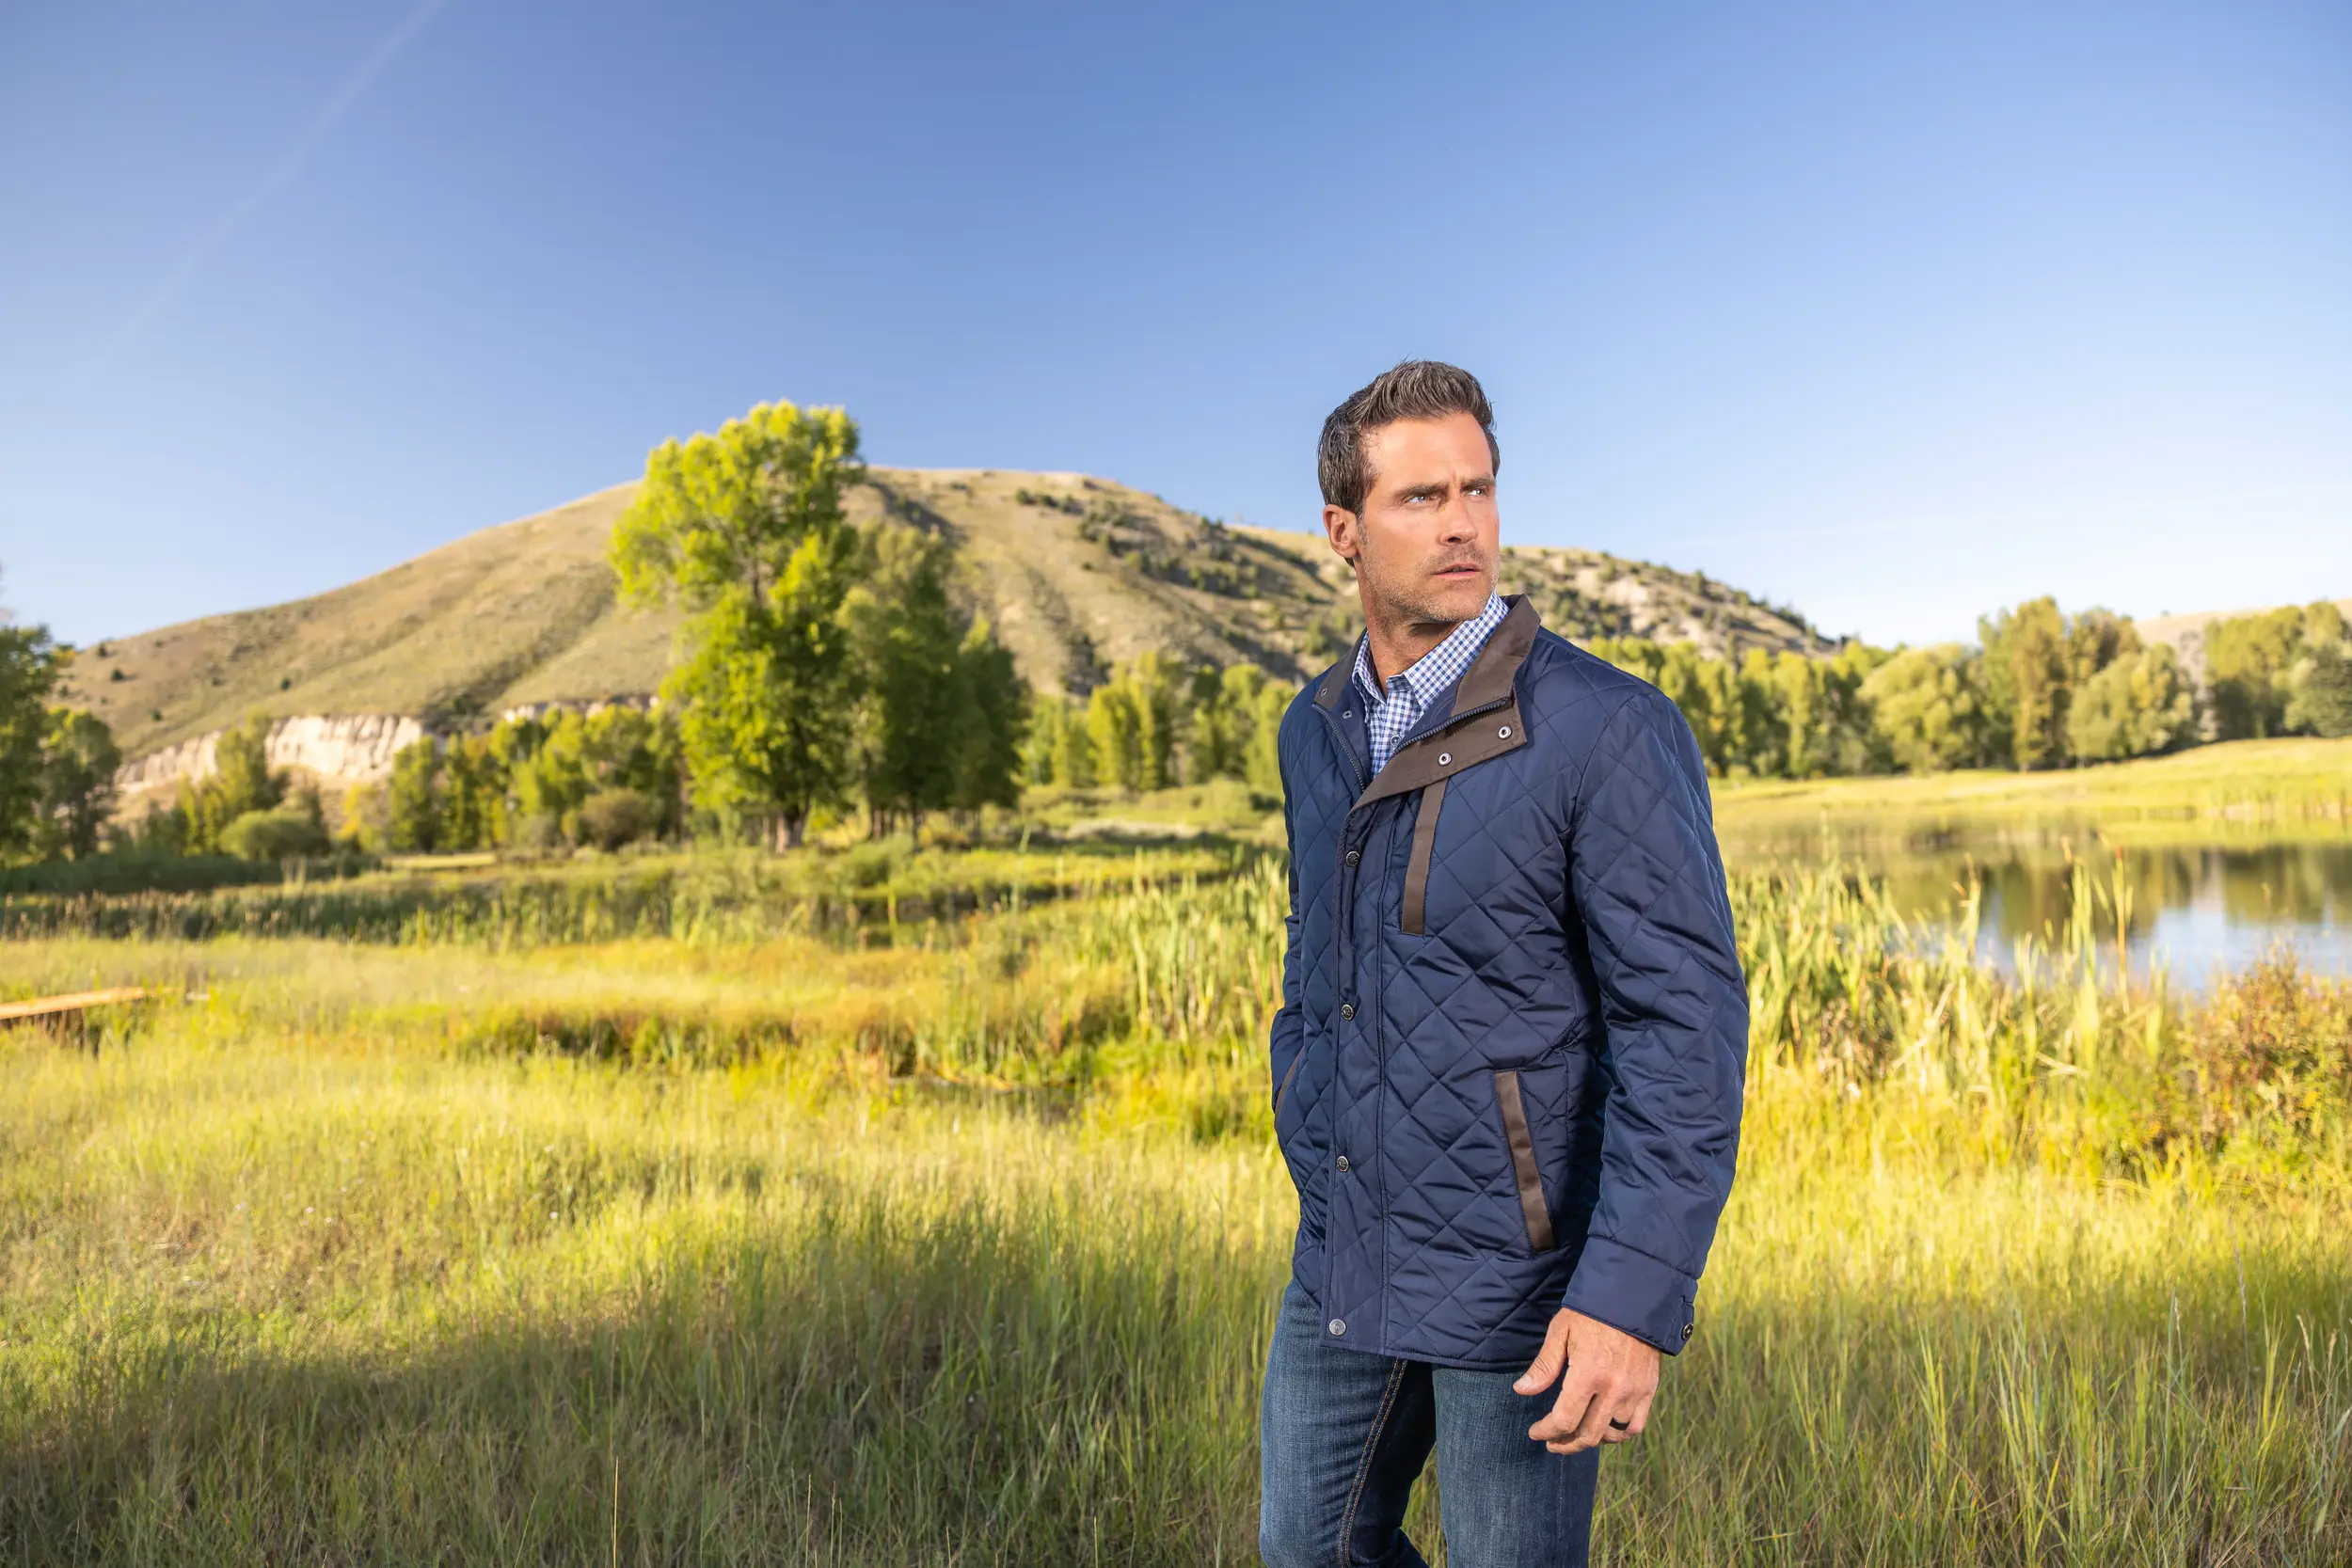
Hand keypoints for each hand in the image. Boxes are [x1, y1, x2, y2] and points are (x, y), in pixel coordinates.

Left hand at [1514, 1308, 1659, 1453]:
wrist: (1633, 1298)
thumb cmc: (1591, 1313)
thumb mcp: (1561, 1331)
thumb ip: (1544, 1365)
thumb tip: (1521, 1390)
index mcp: (1587, 1373)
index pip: (1564, 1420)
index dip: (1546, 1431)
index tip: (1535, 1432)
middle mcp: (1613, 1388)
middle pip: (1587, 1434)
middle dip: (1565, 1443)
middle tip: (1553, 1442)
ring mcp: (1633, 1391)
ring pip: (1611, 1435)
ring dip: (1591, 1439)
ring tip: (1576, 1433)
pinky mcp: (1649, 1390)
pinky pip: (1635, 1427)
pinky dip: (1619, 1435)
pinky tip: (1605, 1430)